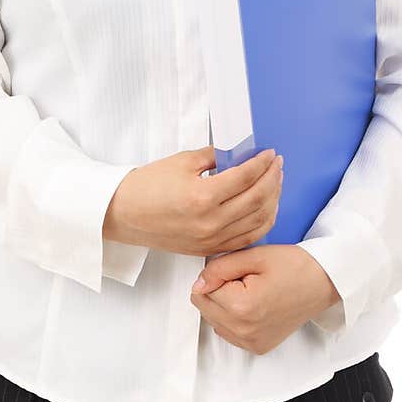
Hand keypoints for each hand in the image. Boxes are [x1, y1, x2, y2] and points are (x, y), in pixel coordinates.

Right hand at [103, 145, 283, 257]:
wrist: (123, 214)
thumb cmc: (147, 186)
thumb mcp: (182, 162)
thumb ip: (215, 157)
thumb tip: (240, 153)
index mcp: (202, 197)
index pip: (245, 177)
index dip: (262, 163)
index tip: (270, 153)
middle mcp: (210, 222)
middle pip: (256, 200)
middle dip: (272, 179)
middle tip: (277, 164)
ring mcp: (211, 239)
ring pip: (257, 222)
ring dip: (272, 201)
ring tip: (275, 183)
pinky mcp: (209, 249)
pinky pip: (246, 239)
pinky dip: (261, 223)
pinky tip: (265, 208)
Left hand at [189, 244, 339, 354]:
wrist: (323, 283)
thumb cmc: (293, 266)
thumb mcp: (254, 256)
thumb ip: (219, 268)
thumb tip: (198, 283)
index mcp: (241, 307)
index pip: (200, 291)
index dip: (217, 275)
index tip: (238, 271)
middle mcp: (244, 331)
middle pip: (204, 309)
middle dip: (218, 291)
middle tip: (245, 280)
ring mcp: (251, 343)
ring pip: (214, 321)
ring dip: (224, 306)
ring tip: (251, 291)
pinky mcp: (258, 348)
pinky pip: (229, 333)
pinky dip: (234, 319)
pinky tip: (254, 306)